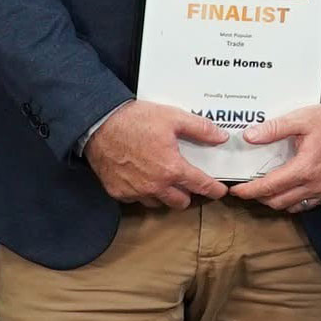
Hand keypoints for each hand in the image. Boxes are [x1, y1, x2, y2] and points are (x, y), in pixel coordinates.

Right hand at [85, 100, 229, 209]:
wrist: (98, 125)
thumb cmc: (137, 120)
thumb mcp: (174, 117)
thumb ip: (201, 129)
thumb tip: (221, 137)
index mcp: (172, 169)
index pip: (201, 186)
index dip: (214, 190)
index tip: (220, 191)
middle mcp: (155, 186)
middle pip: (180, 202)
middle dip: (188, 194)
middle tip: (189, 183)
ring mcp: (135, 191)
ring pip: (158, 203)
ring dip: (166, 196)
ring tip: (167, 182)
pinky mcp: (117, 192)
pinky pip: (136, 199)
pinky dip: (143, 193)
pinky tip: (144, 180)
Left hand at [229, 102, 320, 212]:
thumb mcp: (302, 118)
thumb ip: (274, 129)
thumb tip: (250, 136)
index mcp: (304, 168)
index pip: (268, 187)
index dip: (249, 191)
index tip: (237, 191)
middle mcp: (316, 185)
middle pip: (279, 202)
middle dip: (261, 198)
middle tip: (252, 188)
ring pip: (296, 206)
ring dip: (280, 201)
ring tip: (272, 189)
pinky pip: (313, 203)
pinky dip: (299, 200)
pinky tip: (296, 188)